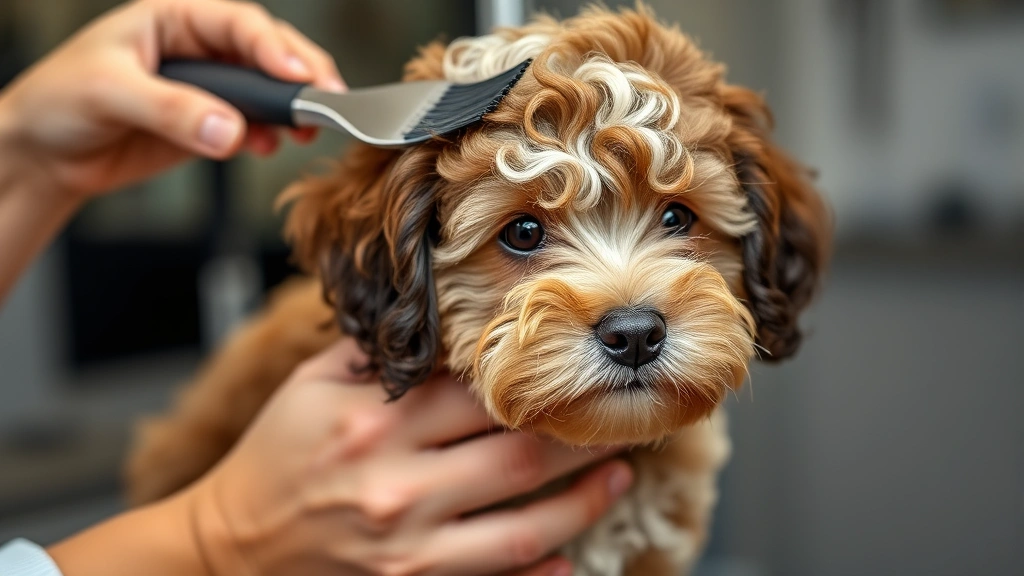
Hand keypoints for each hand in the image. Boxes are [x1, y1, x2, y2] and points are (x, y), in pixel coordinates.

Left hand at [0, 0, 343, 200]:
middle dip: (301, 76)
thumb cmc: (60, 102)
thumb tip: (229, 130)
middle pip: (267, 52)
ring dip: (291, 111)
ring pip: (267, 91)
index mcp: (174, 18)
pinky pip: (253, 127)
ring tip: (304, 131)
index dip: (274, 48)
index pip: (238, 24)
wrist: (46, 154)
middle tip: (327, 101)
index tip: (299, 77)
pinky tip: (268, 146)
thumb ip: (172, 110)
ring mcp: (209, 89)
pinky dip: (268, 138)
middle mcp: (199, 49)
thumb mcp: (109, 93)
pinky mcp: (212, 126)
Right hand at [48, 339, 630, 575]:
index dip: (536, 380)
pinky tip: (572, 555)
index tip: (572, 367)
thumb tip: (439, 318)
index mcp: (374, 423)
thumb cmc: (273, 458)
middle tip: (620, 416)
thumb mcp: (308, 386)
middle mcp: (397, 485)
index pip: (478, 393)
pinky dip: (539, 574)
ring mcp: (408, 546)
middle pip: (518, 456)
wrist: (229, 549)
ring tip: (620, 473)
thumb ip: (375, 353)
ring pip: (524, 527)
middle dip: (580, 435)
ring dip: (584, 500)